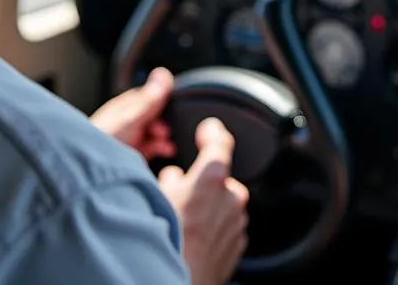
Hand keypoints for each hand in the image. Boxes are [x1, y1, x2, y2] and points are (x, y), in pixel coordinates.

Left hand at [90, 67, 175, 160]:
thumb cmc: (103, 140)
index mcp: (126, 106)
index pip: (150, 97)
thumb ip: (148, 100)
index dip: (162, 103)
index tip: (172, 111)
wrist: (91, 167)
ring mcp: (131, 137)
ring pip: (154, 133)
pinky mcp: (134, 153)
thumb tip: (163, 74)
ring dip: (163, 138)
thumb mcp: (130, 117)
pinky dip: (161, 149)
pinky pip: (152, 148)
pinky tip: (166, 151)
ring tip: (167, 145)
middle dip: (163, 124)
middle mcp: (129, 120)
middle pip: (154, 117)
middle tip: (164, 132)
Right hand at [157, 118, 248, 284]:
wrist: (180, 284)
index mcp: (213, 178)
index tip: (207, 129)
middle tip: (178, 197)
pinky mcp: (238, 243)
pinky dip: (212, 225)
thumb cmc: (169, 244)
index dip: (212, 131)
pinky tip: (193, 238)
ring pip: (220, 202)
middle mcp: (232, 196)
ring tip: (183, 223)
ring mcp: (237, 221)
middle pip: (216, 177)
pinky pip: (224, 224)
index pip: (220, 140)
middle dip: (199, 183)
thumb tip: (174, 176)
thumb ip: (171, 180)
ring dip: (206, 206)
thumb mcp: (159, 199)